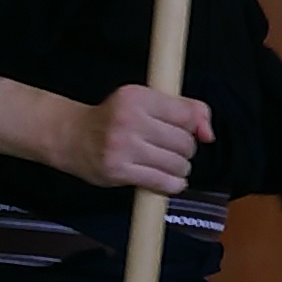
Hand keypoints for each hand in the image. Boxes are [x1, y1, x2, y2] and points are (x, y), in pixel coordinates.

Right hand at [72, 84, 212, 193]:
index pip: (186, 115)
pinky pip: (162, 182)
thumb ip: (185, 109)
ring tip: (168, 163)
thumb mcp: (146, 101)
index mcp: (137, 97)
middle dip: (185, 149)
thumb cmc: (114, 118)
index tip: (186, 131)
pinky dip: (172, 183)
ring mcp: (122, 147)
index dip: (193, 126)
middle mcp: (129, 120)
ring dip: (180, 168)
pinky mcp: (118, 171)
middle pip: (184, 142)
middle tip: (171, 148)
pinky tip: (167, 179)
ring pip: (177, 163)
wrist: (73, 137)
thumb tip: (208, 133)